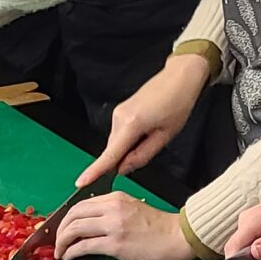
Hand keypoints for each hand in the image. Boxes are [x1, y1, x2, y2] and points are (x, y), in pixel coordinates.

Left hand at [54, 193, 191, 259]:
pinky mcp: (116, 244)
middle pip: (73, 214)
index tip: (59, 228)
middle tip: (55, 241)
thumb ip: (112, 211)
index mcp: (116, 198)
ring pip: (75, 229)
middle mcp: (113, 208)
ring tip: (60, 252)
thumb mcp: (134, 209)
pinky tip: (69, 257)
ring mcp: (114, 225)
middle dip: (59, 229)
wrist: (178, 238)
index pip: (80, 204)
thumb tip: (89, 223)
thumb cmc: (160, 228)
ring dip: (62, 242)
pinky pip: (84, 246)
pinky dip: (72, 252)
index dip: (65, 217)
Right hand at [75, 57, 204, 185]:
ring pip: (117, 142)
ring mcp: (119, 113)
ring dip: (130, 147)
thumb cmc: (177, 103)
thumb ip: (143, 155)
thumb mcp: (165, 136)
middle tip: (150, 148)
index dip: (95, 170)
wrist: (179, 77)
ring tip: (154, 133)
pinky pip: (120, 133)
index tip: (81, 182)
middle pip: (114, 149)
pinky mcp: (121, 111)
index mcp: (131, 123)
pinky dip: (130, 138)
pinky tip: (148, 129)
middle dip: (125, 158)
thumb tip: (123, 168)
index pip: (110, 154)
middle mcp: (120, 117)